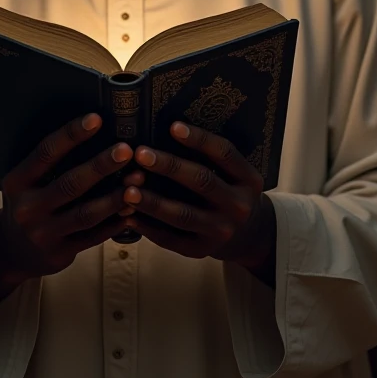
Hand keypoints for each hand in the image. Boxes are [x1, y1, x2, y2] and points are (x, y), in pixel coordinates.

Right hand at [0, 112, 134, 282]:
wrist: (10, 251)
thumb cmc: (27, 203)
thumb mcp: (25, 182)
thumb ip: (49, 163)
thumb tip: (92, 131)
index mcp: (18, 182)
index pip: (46, 153)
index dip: (71, 134)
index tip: (96, 119)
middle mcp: (27, 208)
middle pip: (70, 183)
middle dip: (101, 165)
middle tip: (126, 149)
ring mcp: (43, 233)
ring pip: (86, 214)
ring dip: (115, 197)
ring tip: (138, 180)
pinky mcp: (59, 253)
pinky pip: (93, 237)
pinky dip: (115, 223)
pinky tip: (132, 209)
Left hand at [121, 121, 276, 281]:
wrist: (249, 237)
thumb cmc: (230, 193)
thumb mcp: (235, 175)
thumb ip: (211, 159)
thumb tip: (169, 132)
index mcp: (248, 180)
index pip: (224, 154)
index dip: (200, 139)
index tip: (173, 126)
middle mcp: (238, 206)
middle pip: (202, 181)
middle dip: (169, 166)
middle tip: (140, 154)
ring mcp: (220, 231)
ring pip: (182, 214)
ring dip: (152, 202)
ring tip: (127, 189)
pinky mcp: (202, 250)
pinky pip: (171, 239)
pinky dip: (148, 227)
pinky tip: (128, 215)